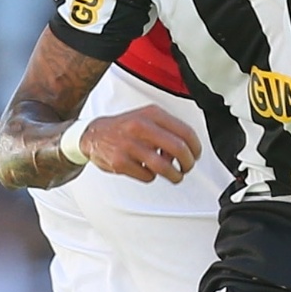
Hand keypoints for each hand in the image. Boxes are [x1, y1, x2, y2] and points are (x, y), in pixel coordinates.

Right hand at [78, 105, 202, 183]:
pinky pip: (147, 176)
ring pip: (164, 166)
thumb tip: (187, 149)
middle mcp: (141, 127)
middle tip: (187, 167)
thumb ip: (168, 130)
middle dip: (188, 162)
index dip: (196, 147)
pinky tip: (147, 170)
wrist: (94, 134)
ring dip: (175, 175)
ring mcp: (130, 145)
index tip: (196, 154)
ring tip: (175, 176)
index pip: (185, 132)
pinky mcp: (120, 162)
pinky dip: (152, 177)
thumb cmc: (126, 127)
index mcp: (152, 114)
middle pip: (178, 149)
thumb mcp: (148, 118)